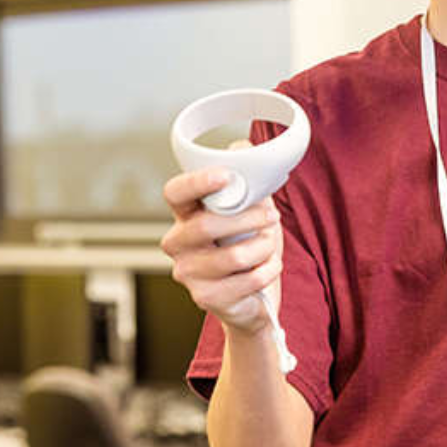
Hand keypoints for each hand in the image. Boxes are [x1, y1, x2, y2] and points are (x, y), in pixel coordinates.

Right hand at [159, 166, 282, 337]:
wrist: (253, 298)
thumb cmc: (248, 247)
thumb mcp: (250, 211)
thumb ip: (246, 182)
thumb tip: (242, 148)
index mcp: (185, 215)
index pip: (175, 193)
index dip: (196, 182)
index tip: (225, 176)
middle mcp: (178, 243)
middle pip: (207, 225)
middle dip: (249, 218)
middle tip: (271, 216)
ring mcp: (188, 273)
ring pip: (233, 256)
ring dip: (263, 247)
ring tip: (269, 246)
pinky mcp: (205, 298)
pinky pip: (247, 280)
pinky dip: (268, 270)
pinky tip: (269, 267)